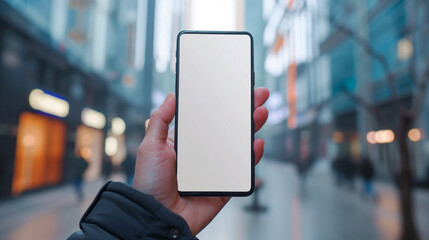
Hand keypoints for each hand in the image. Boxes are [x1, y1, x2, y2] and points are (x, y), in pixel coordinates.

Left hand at [134, 87, 269, 234]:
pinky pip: (242, 171)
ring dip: (252, 129)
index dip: (222, 105)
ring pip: (239, 147)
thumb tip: (172, 96)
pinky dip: (252, 158)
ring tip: (260, 113)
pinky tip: (256, 144)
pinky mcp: (225, 186)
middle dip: (244, 112)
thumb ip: (160, 120)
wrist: (157, 215)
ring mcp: (216, 170)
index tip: (234, 90)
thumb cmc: (149, 183)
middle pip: (229, 130)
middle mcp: (204, 155)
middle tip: (258, 95)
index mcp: (187, 143)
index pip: (209, 119)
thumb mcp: (150, 146)